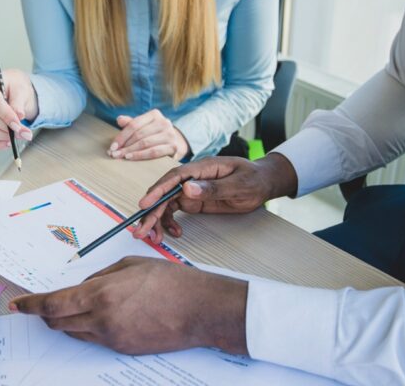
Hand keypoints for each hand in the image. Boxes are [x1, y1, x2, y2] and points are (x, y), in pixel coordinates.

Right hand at [0, 68, 36, 149]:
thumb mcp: (20, 89)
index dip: (6, 116)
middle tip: (24, 132)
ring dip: (3, 137)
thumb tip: (18, 116)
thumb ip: (18, 102)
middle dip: (8, 129)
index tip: (18, 125)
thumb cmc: (14, 86)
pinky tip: (7, 141)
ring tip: (17, 135)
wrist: (13, 90)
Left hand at [10, 256, 248, 354]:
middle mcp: (102, 320)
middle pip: (58, 322)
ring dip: (67, 321)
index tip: (19, 305)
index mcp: (101, 295)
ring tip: (79, 306)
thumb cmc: (172, 282)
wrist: (201, 310)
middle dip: (46, 313)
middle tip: (43, 304)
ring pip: (75, 332)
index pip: (52, 304)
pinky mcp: (124, 349)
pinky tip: (104, 315)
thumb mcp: (130, 266)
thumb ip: (99, 277)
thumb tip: (81, 287)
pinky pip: (95, 339)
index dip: (31, 305)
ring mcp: (112, 338)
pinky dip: (89, 328)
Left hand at [107, 109, 188, 160]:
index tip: (112, 146)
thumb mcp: (143, 126)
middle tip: (113, 154)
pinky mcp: (173, 146)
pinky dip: (140, 155)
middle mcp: (164, 122)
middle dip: (124, 145)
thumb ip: (131, 123)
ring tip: (120, 157)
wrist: (174, 143)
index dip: (121, 136)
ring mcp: (170, 134)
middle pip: (139, 135)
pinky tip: (130, 158)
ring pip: (145, 143)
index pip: (134, 124)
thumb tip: (119, 119)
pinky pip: (154, 152)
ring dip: (130, 151)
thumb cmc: (154, 134)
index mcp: (155, 114)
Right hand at [134, 154, 297, 242]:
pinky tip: (174, 233)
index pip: (174, 177)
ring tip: (153, 237)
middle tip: (141, 231)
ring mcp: (190, 189)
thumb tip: (187, 188)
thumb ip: (213, 188)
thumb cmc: (254, 179)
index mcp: (202, 168)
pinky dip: (170, 223)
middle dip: (151, 212)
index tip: (145, 204)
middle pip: (165, 193)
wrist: (263, 183)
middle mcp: (192, 178)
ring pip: (166, 204)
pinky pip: (174, 211)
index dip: (158, 190)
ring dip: (157, 220)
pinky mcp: (192, 200)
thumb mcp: (239, 184)